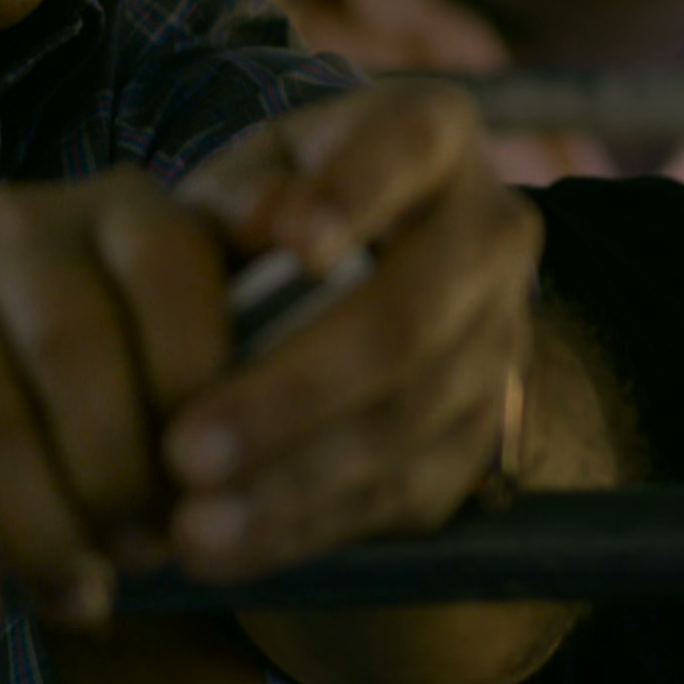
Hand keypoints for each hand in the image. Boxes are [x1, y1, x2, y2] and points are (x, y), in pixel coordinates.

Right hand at [0, 167, 229, 633]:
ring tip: (82, 593)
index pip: (165, 261)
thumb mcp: (188, 339)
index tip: (219, 474)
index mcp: (113, 207)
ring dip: (44, 531)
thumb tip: (329, 253)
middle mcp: (9, 230)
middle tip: (150, 550)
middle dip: (120, 471)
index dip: (196, 380)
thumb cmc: (99, 385)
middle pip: (70, 346)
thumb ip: (260, 297)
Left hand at [157, 80, 539, 583]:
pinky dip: (312, 523)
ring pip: (409, 419)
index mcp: (432, 135)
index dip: (359, 194)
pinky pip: (405, 488)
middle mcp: (491, 232)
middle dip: (296, 390)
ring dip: (296, 480)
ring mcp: (498, 340)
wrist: (361, 287)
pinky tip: (232, 548)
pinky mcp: (483, 435)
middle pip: (412, 315)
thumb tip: (260, 226)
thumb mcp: (245, 181)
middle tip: (185, 447)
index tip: (294, 247)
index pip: (411, 146)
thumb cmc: (271, 215)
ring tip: (193, 522)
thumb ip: (240, 195)